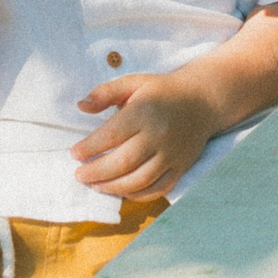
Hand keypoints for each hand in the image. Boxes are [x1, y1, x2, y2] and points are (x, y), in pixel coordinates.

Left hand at [70, 72, 220, 198]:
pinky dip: (137, 195)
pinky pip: (158, 189)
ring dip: (113, 187)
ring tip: (96, 185)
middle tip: (79, 175)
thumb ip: (105, 93)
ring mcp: (172, 154)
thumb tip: (81, 106)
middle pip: (123, 162)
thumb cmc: (162, 91)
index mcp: (145, 111)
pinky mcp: (181, 167)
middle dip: (96, 172)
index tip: (74, 153)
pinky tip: (121, 190)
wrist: (203, 100)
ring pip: (139, 180)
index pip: (111, 134)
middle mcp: (159, 135)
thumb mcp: (134, 82)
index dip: (89, 147)